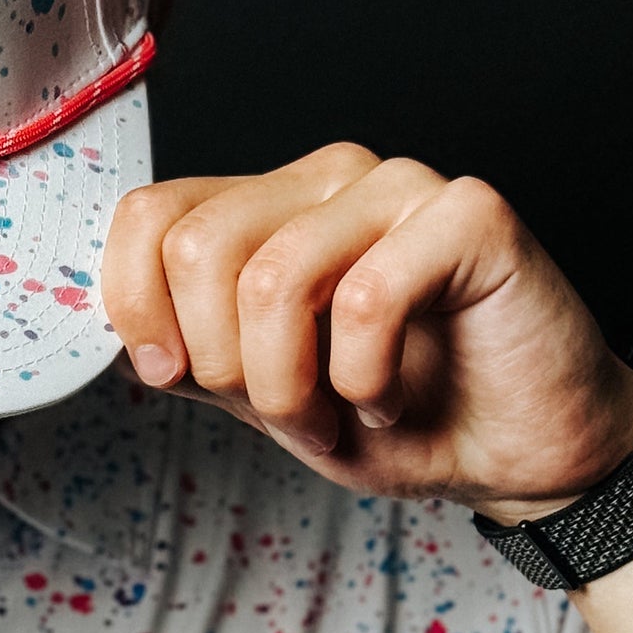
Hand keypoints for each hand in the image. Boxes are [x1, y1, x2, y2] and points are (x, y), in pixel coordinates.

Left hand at [100, 145, 632, 517]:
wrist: (520, 451)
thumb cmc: (402, 418)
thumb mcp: (264, 401)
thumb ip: (192, 358)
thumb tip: (112, 341)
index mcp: (266, 209)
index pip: (146, 217)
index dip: (137, 312)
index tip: (175, 378)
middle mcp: (325, 181)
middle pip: (197, 248)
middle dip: (227, 367)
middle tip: (289, 412)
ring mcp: (397, 187)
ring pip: (271, 277)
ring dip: (293, 389)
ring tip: (343, 415)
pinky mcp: (467, 213)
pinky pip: (364, 299)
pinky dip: (364, 381)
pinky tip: (391, 396)